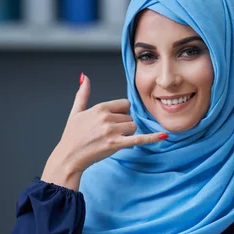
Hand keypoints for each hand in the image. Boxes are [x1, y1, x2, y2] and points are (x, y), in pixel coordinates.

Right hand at [41, 73, 165, 190]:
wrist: (69, 157)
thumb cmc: (72, 136)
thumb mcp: (76, 112)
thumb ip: (83, 94)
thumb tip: (85, 77)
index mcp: (100, 108)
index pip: (125, 105)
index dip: (121, 113)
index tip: (112, 121)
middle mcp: (107, 117)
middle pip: (129, 117)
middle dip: (123, 126)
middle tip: (108, 134)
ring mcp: (112, 131)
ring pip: (133, 128)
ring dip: (127, 134)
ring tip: (112, 140)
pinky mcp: (116, 144)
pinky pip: (139, 139)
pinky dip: (152, 138)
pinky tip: (164, 136)